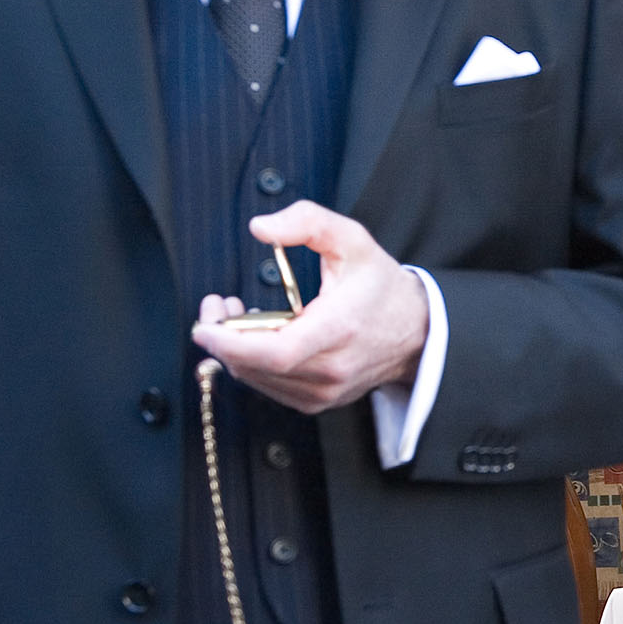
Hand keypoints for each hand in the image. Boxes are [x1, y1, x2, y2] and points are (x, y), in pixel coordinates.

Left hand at [191, 200, 429, 413]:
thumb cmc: (380, 285)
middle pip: (255, 366)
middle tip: (214, 306)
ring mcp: (324, 391)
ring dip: (233, 349)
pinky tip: (256, 337)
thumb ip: (308, 221)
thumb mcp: (352, 239)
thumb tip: (261, 228)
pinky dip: (251, 364)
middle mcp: (331, 369)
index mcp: (339, 329)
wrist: (416, 331)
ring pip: (256, 379)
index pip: (275, 352)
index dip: (231, 341)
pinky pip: (269, 387)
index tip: (205, 322)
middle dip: (222, 336)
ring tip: (234, 315)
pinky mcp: (317, 401)